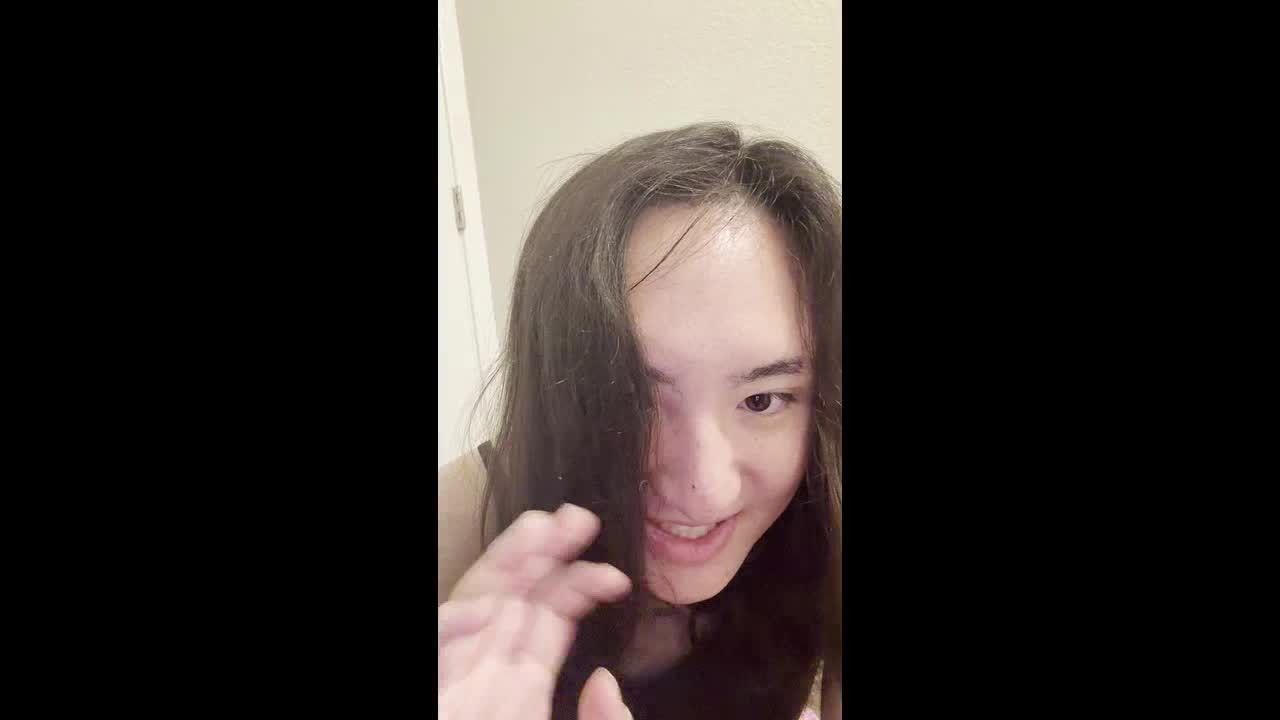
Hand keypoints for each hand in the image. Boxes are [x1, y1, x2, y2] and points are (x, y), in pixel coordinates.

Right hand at [438, 504, 631, 718]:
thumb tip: (604, 680)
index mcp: (523, 687)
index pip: (548, 620)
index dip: (578, 586)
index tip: (614, 575)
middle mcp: (488, 672)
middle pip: (513, 597)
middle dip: (543, 553)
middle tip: (579, 518)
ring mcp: (459, 676)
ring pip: (476, 606)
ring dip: (503, 565)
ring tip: (536, 528)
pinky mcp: (436, 694)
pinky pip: (437, 645)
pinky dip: (449, 625)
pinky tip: (481, 608)